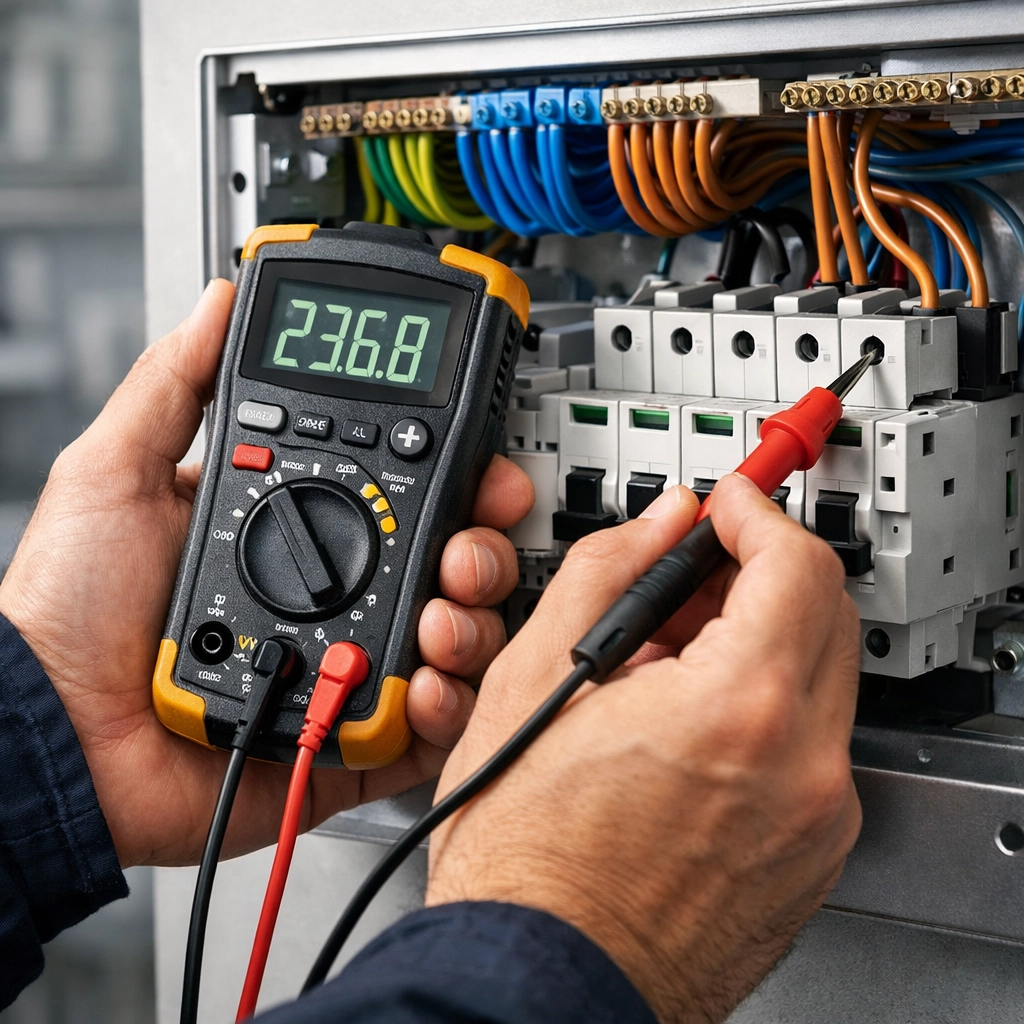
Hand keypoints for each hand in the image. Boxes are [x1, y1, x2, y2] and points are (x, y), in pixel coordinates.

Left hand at [0, 280, 531, 868]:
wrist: (53, 731)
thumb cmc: (70, 608)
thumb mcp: (116, 473)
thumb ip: (173, 383)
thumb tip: (217, 302)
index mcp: (295, 532)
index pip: (401, 497)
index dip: (455, 482)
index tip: (481, 471)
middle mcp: (333, 596)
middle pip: (447, 568)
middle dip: (480, 551)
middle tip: (465, 549)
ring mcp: (344, 667)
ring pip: (454, 641)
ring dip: (471, 622)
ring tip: (438, 619)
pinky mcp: (347, 739)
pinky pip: (427, 727)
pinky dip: (446, 705)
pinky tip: (422, 681)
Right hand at [427, 475, 861, 1023]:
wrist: (536, 975)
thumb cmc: (523, 855)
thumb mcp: (538, 677)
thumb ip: (607, 571)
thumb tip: (656, 525)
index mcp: (740, 710)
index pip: (797, 565)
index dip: (757, 516)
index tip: (727, 508)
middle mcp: (802, 769)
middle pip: (823, 616)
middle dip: (760, 575)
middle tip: (693, 578)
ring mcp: (816, 822)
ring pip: (818, 684)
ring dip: (758, 644)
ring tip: (671, 661)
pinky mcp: (809, 858)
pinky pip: (809, 751)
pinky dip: (762, 712)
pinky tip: (687, 726)